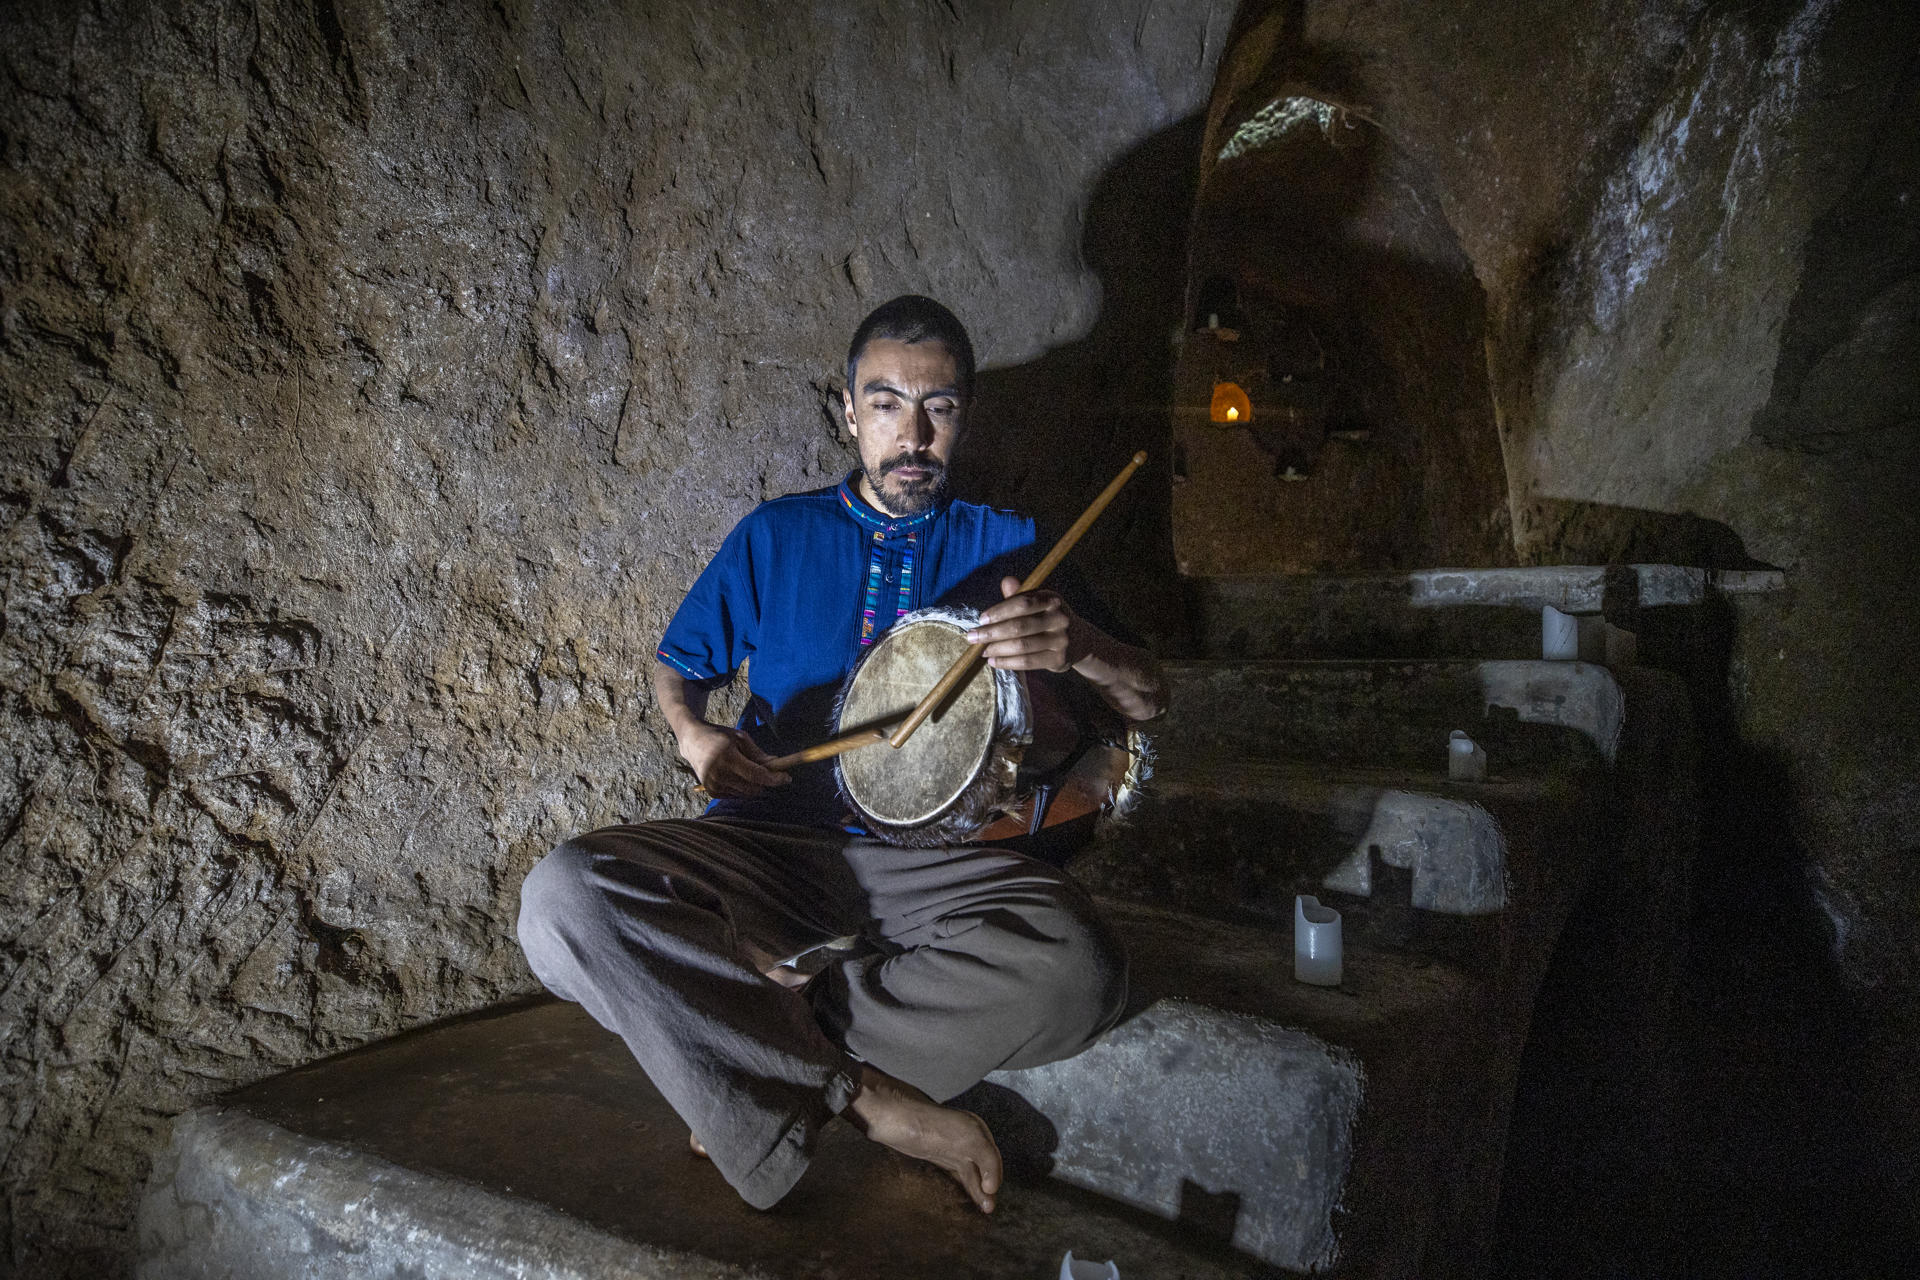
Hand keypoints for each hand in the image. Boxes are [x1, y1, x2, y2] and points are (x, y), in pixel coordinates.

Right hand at [676, 721, 790, 797]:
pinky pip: (735, 795)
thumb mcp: (740, 738)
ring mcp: (713, 784)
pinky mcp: (711, 790)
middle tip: (772, 773)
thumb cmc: (719, 736)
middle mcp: (719, 773)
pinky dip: (742, 788)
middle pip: (752, 788)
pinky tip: (739, 776)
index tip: (786, 778)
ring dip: (755, 786)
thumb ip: (758, 753)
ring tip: (752, 771)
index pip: (756, 775)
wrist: (693, 741)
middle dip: (766, 782)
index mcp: (728, 757)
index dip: (773, 779)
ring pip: (745, 793)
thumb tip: (776, 764)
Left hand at [964, 576, 1087, 673]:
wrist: (1079, 640)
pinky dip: (1007, 663)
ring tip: (982, 651)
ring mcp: (1060, 640)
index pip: (1023, 603)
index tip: (981, 619)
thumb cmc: (1047, 618)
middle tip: (973, 637)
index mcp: (1052, 599)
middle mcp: (1059, 618)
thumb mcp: (1038, 602)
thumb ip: (1020, 595)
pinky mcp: (1058, 659)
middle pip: (1020, 626)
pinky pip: (1028, 662)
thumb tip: (1007, 581)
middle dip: (992, 633)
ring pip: (1022, 646)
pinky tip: (994, 661)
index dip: (1000, 611)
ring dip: (997, 649)